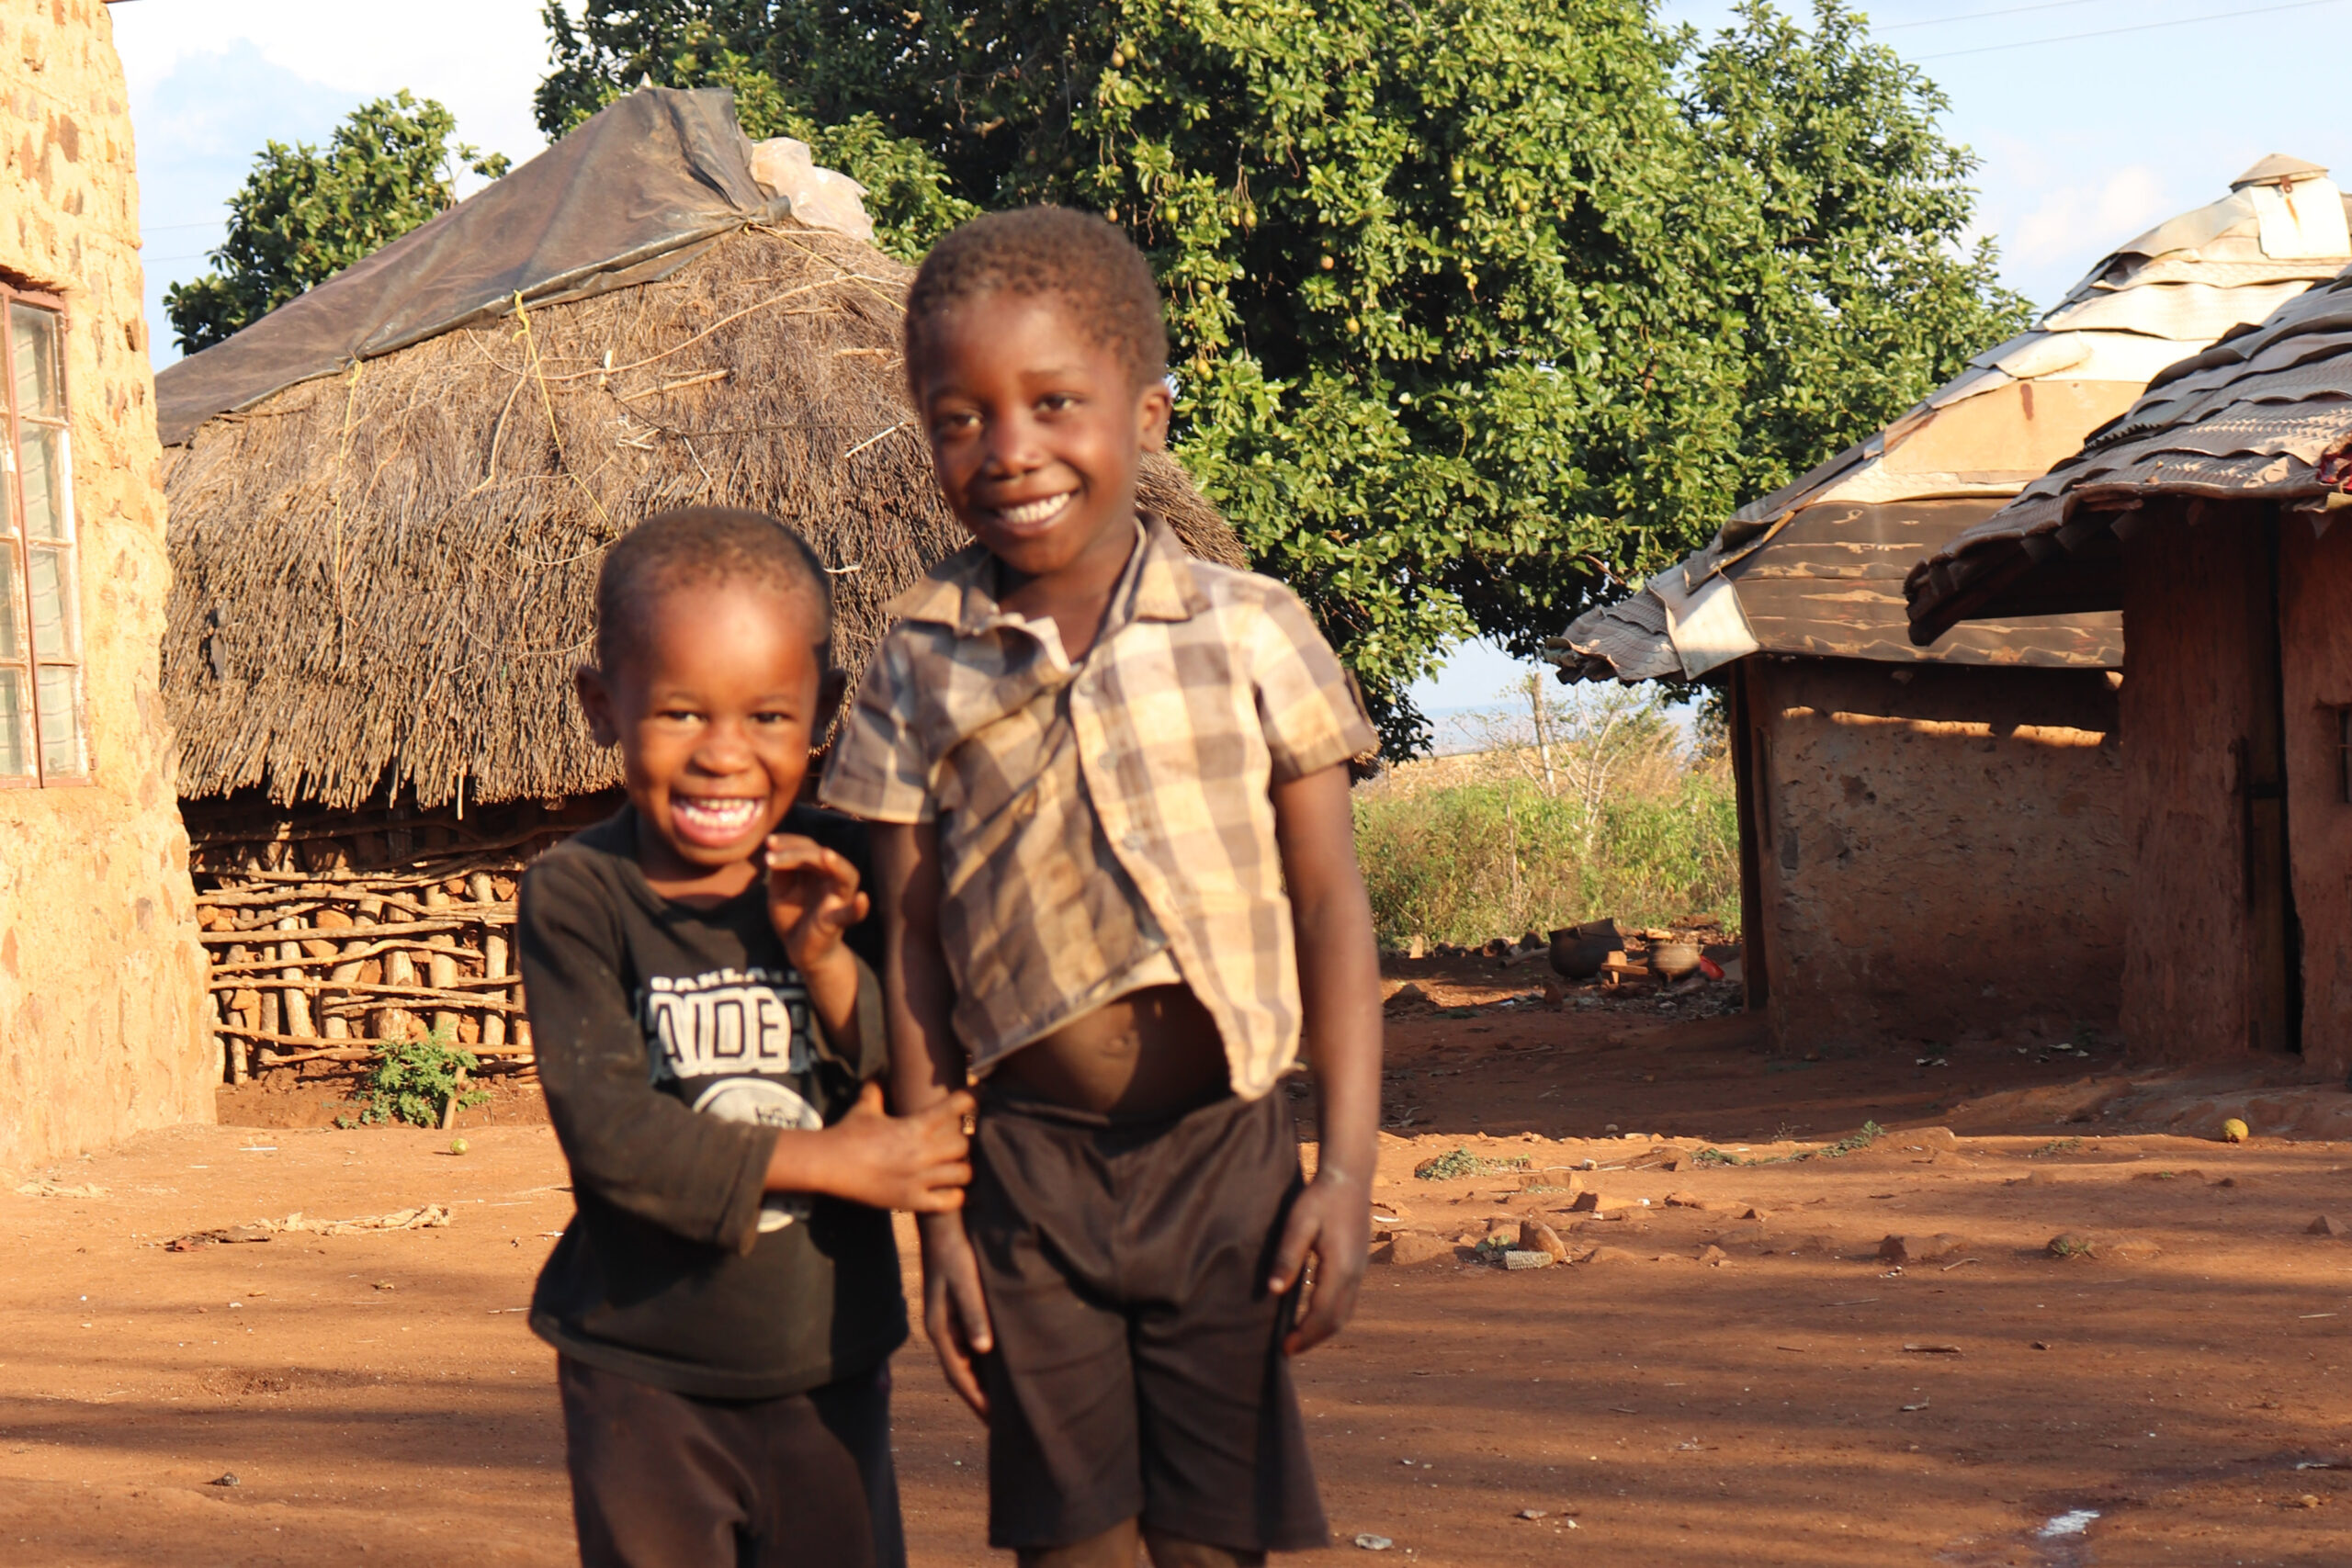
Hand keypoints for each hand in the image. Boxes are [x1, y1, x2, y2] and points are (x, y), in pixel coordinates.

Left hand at [766, 834, 869, 974]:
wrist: (800, 952)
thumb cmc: (793, 917)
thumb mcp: (780, 892)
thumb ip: (781, 873)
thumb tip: (775, 851)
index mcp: (818, 870)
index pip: (808, 847)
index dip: (790, 841)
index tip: (769, 842)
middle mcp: (832, 880)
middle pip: (823, 857)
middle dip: (798, 852)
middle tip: (771, 855)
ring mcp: (838, 900)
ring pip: (846, 876)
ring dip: (836, 865)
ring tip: (825, 855)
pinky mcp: (837, 921)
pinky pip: (851, 914)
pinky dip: (858, 908)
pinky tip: (862, 899)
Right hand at [771, 1082, 972, 1211]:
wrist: (829, 1164)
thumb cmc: (848, 1133)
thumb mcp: (865, 1107)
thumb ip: (877, 1089)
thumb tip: (879, 1074)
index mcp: (915, 1126)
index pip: (956, 1108)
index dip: (971, 1099)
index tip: (976, 1095)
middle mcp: (922, 1152)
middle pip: (964, 1145)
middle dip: (965, 1142)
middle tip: (960, 1141)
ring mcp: (919, 1178)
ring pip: (963, 1173)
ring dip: (964, 1169)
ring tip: (958, 1166)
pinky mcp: (912, 1200)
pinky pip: (948, 1202)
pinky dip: (955, 1196)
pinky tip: (952, 1190)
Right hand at [919, 1210, 993, 1419]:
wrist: (943, 1222)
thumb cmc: (957, 1251)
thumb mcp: (966, 1282)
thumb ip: (974, 1315)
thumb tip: (984, 1350)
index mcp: (941, 1330)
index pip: (959, 1376)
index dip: (978, 1400)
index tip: (997, 1423)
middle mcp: (943, 1330)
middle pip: (962, 1374)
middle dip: (981, 1398)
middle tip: (1004, 1423)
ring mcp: (948, 1321)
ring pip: (968, 1360)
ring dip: (984, 1381)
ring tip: (1006, 1402)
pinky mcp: (957, 1309)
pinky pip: (972, 1344)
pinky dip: (985, 1361)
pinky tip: (1002, 1364)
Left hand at [1267, 1169, 1369, 1355]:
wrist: (1350, 1178)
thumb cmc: (1320, 1198)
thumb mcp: (1298, 1223)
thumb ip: (1287, 1257)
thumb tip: (1274, 1291)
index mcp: (1340, 1267)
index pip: (1323, 1313)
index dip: (1304, 1335)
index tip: (1284, 1347)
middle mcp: (1355, 1274)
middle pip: (1337, 1320)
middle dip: (1313, 1339)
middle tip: (1288, 1349)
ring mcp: (1360, 1270)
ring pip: (1345, 1313)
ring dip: (1323, 1330)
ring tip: (1299, 1338)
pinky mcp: (1359, 1265)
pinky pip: (1347, 1301)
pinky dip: (1331, 1316)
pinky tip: (1314, 1315)